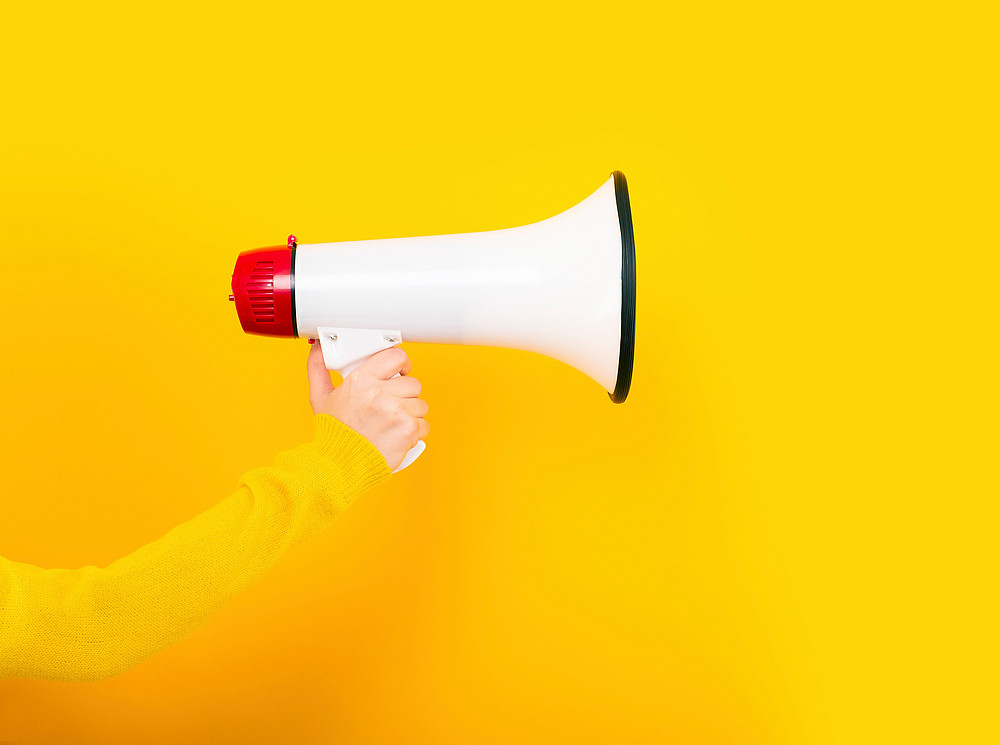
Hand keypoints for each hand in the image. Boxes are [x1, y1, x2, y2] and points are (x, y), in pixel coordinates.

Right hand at [307, 344, 429, 470]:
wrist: (338, 467)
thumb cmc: (332, 434)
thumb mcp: (320, 398)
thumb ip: (318, 369)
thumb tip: (318, 348)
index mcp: (361, 380)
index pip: (395, 356)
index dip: (402, 363)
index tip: (401, 371)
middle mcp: (380, 394)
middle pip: (412, 383)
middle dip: (405, 395)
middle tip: (391, 407)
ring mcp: (396, 412)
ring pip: (421, 404)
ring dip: (411, 414)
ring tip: (393, 424)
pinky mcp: (408, 430)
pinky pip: (424, 425)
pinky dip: (415, 432)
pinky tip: (398, 436)